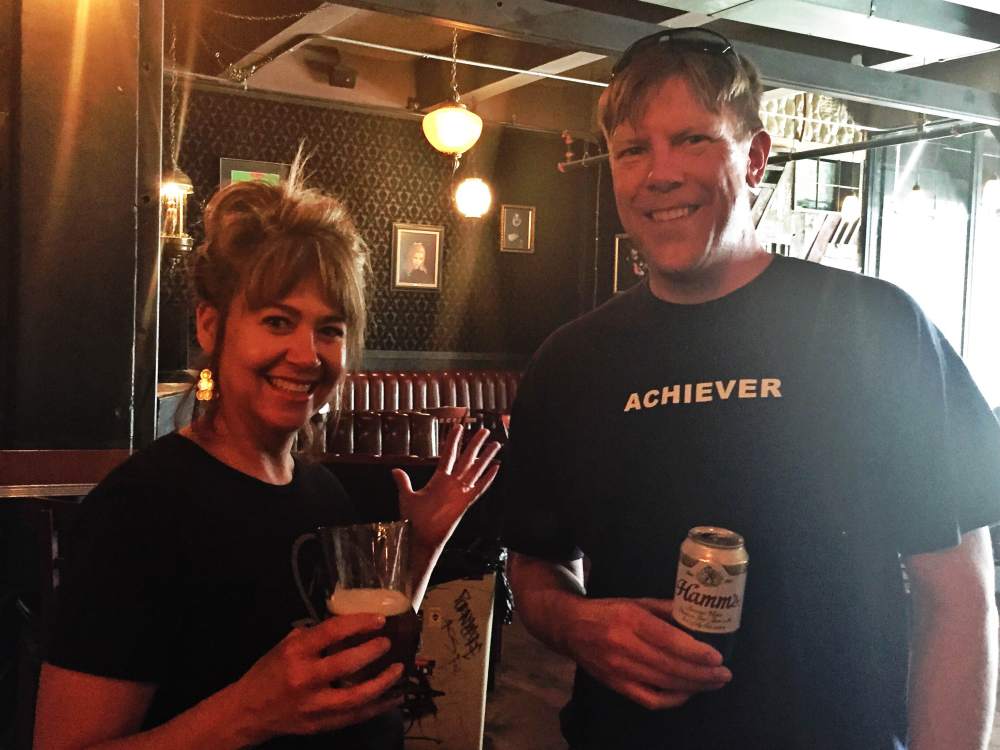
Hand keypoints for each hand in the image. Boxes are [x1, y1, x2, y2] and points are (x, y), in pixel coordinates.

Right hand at [230, 613, 403, 742]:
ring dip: (382, 683)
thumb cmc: (268, 673)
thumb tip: (345, 626)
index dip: (359, 623)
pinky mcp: (320, 725)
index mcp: (296, 652)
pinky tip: (393, 698)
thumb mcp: (284, 646)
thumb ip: (312, 636)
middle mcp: (305, 678)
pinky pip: (355, 717)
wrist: (247, 712)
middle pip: (346, 664)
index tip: (379, 620)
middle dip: (372, 652)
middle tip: (388, 643)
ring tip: (398, 670)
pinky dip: (377, 707)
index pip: (332, 632)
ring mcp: (313, 705)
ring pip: (356, 696)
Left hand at [392, 424, 500, 551]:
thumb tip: (394, 470)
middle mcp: (451, 483)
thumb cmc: (414, 520)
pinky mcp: (465, 502)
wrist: (421, 538)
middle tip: (483, 430)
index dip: (453, 441)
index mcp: (438, 479)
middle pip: (466, 458)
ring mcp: (460, 492)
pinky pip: (480, 487)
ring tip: (495, 444)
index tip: (459, 428)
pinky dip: (488, 478)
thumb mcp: (407, 497)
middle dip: (475, 444)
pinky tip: (496, 468)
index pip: (448, 455)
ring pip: (476, 470)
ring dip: (486, 457)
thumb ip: (404, 483)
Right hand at [563, 597, 731, 709]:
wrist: (571, 628)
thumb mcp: (636, 602)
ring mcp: (619, 669)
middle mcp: (625, 646)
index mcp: (631, 620)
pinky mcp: (616, 685)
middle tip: (724, 674)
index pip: (669, 641)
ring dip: (693, 686)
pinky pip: (650, 699)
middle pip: (670, 666)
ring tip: (713, 683)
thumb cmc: (609, 611)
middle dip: (702, 673)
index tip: (717, 657)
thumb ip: (666, 609)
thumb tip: (698, 614)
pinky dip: (673, 699)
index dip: (695, 652)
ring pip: (664, 684)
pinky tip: (687, 692)